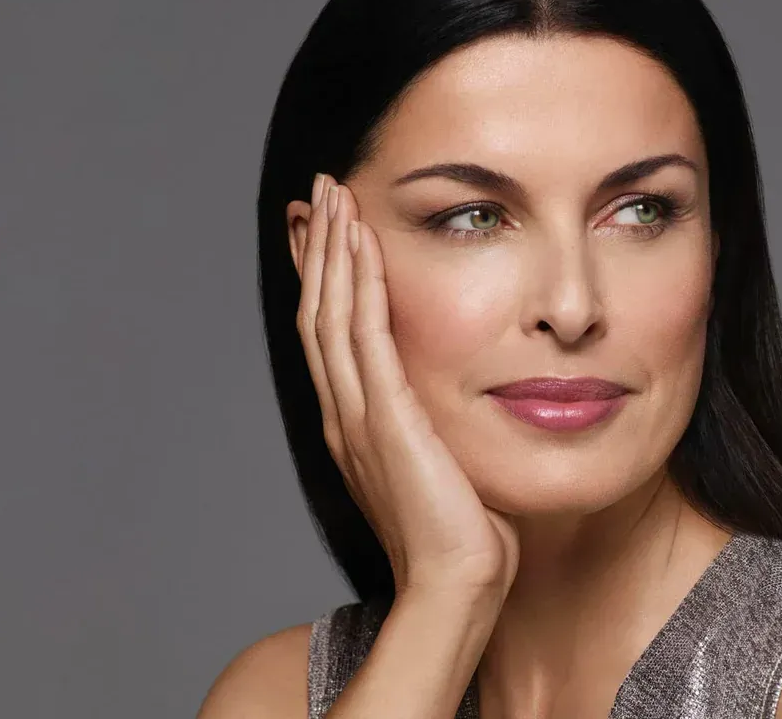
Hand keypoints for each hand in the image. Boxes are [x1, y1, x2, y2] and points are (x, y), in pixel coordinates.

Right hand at [294, 174, 519, 597]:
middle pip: (318, 313)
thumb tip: (452, 406)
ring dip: (334, 249)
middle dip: (321, 249)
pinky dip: (360, 282)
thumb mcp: (443, 469)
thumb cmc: (463, 539)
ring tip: (336, 195)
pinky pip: (365, 334)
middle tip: (321, 192)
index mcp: (354, 426)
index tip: (326, 233)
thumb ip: (435, 431)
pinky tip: (363, 240)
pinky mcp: (385, 418)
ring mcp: (358, 416)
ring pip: (332, 314)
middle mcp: (345, 414)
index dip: (323, 279)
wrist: (458, 589)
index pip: (329, 336)